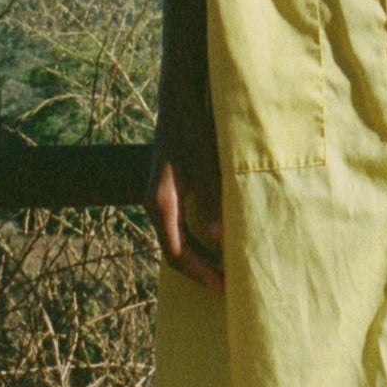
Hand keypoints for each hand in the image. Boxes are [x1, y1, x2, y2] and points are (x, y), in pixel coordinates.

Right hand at [150, 108, 224, 293]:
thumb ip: (210, 196)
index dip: (200, 273)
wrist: (180, 97)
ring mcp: (164, 199)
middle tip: (229, 288)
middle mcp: (157, 204)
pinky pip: (184, 227)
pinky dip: (202, 242)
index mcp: (160, 201)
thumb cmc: (193, 124)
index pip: (176, 252)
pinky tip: (222, 244)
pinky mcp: (174, 191)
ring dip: (202, 258)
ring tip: (228, 272)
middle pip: (176, 252)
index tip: (224, 288)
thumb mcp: (204, 159)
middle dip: (201, 273)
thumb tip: (217, 238)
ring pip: (179, 240)